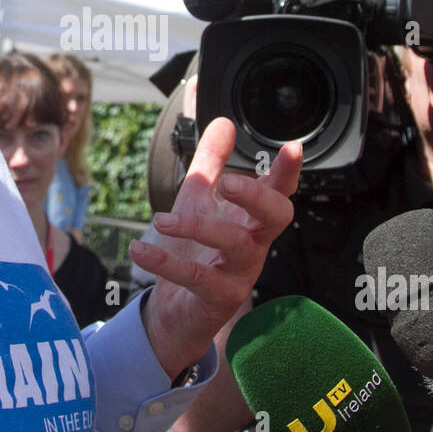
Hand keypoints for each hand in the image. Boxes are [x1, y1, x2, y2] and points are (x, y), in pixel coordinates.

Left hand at [130, 117, 300, 378]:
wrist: (175, 309)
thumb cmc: (193, 250)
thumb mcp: (199, 199)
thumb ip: (211, 161)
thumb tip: (223, 122)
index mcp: (251, 219)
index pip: (278, 192)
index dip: (287, 172)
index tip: (292, 148)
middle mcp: (254, 245)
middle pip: (277, 217)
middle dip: (256, 196)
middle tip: (228, 182)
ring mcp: (241, 274)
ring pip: (237, 245)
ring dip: (199, 227)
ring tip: (163, 219)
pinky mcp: (218, 298)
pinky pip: (198, 278)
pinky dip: (166, 262)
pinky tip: (140, 249)